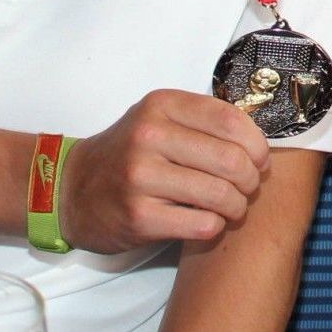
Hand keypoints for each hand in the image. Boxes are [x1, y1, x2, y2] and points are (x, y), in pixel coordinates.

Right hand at [60, 90, 272, 251]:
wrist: (71, 190)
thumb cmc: (129, 153)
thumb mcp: (160, 118)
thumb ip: (203, 120)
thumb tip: (259, 140)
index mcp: (162, 105)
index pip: (230, 120)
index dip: (257, 143)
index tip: (261, 158)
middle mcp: (149, 136)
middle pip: (230, 159)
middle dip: (252, 178)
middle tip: (249, 187)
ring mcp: (141, 177)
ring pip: (220, 194)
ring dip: (237, 205)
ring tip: (234, 206)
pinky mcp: (138, 217)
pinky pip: (201, 224)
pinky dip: (215, 226)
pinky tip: (209, 221)